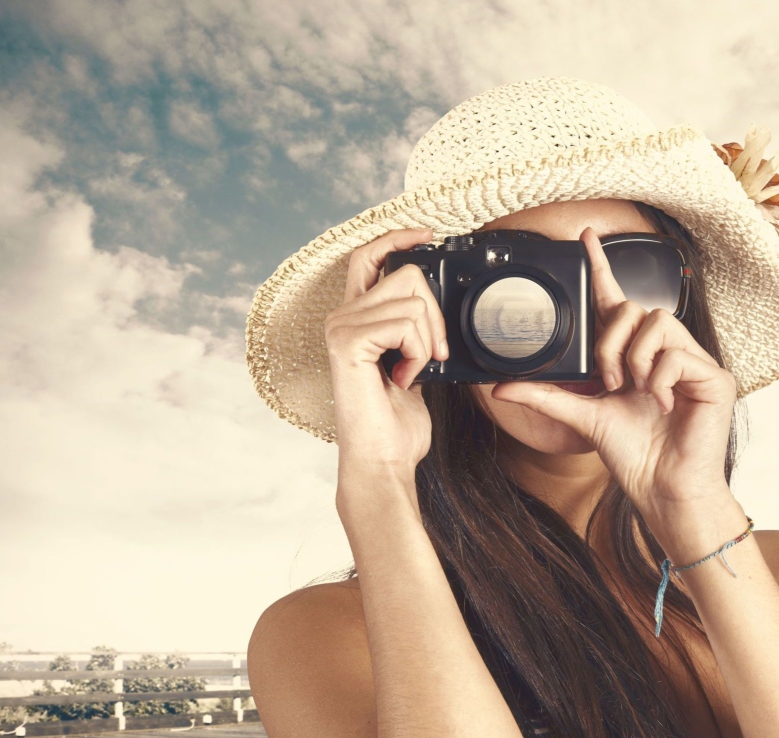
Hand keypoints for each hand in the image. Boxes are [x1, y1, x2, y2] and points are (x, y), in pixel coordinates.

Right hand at [324, 229, 447, 480]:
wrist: (384, 461)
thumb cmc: (397, 424)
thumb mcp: (414, 366)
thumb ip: (416, 331)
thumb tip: (437, 306)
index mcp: (356, 318)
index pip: (369, 257)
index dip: (397, 238)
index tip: (428, 235)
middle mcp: (341, 317)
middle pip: (406, 274)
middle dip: (436, 315)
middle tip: (432, 355)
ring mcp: (340, 327)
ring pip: (412, 301)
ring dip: (428, 342)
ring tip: (411, 374)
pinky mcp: (347, 342)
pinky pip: (405, 323)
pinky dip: (418, 353)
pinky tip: (403, 379)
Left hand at [491, 227, 740, 552]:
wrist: (664, 489)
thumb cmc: (634, 456)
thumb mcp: (582, 418)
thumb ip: (546, 397)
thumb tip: (501, 387)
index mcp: (633, 356)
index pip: (615, 302)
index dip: (601, 268)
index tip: (585, 237)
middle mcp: (663, 353)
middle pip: (633, 308)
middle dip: (611, 342)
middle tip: (610, 381)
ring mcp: (691, 363)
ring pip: (656, 322)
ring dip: (635, 358)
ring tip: (636, 391)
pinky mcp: (713, 377)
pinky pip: (678, 352)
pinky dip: (660, 378)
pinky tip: (662, 403)